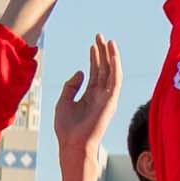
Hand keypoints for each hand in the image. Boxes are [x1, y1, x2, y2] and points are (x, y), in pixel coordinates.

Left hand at [54, 35, 122, 156]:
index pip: (95, 72)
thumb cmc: (67, 128)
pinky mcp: (111, 101)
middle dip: (102, 52)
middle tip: (100, 36)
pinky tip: (113, 54)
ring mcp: (107, 98)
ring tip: (107, 40)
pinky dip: (115, 67)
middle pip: (104, 69)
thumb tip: (80, 72)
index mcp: (90, 96)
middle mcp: (101, 95)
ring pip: (111, 72)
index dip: (94, 57)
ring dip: (111, 56)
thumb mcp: (63, 102)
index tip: (92, 44)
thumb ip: (71, 86)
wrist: (73, 144)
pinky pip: (115, 80)